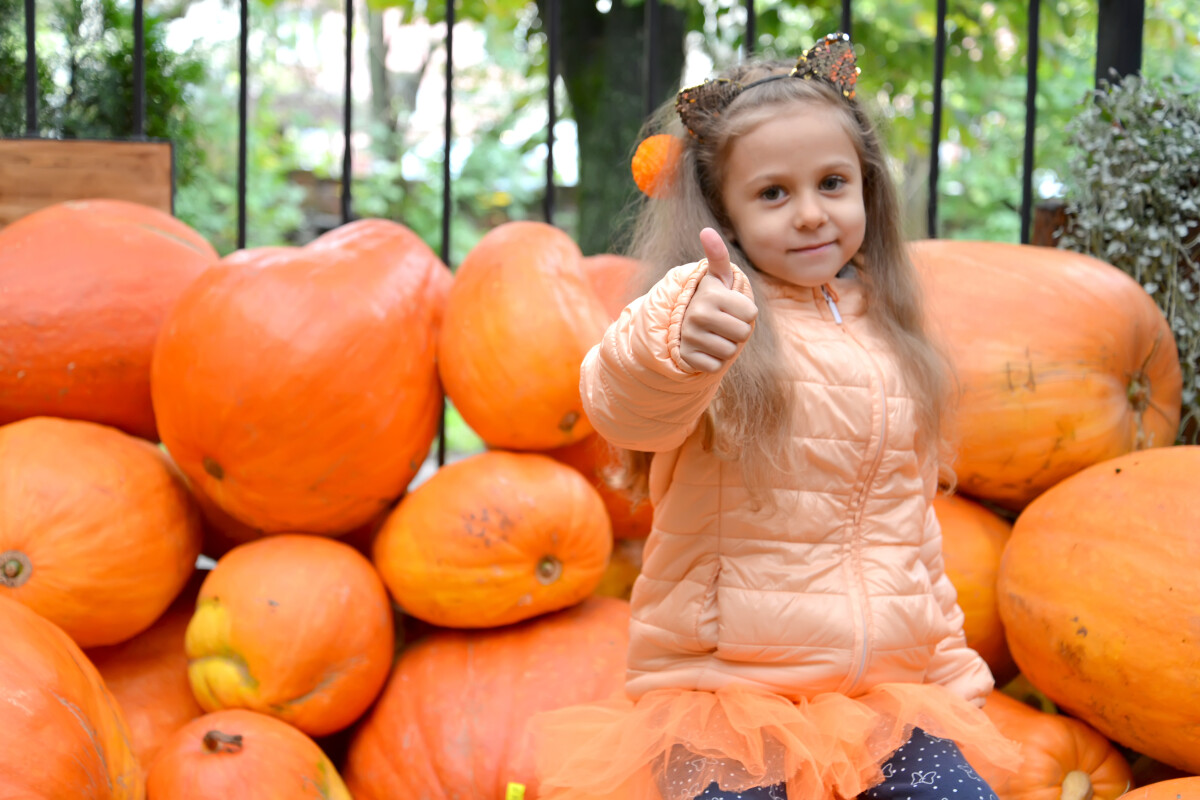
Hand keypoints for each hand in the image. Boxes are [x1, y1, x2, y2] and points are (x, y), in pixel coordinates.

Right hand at [678, 228, 757, 373]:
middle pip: (743, 334)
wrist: (682, 325)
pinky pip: (716, 366)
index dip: (745, 313)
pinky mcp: (688, 358)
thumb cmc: (710, 300)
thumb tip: (706, 230)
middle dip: (738, 331)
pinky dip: (714, 360)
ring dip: (726, 346)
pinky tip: (705, 349)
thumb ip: (718, 255)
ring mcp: (691, 337)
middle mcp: (697, 315)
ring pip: (730, 351)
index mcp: (710, 295)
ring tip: (714, 335)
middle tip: (723, 323)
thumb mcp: (717, 278)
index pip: (751, 314)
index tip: (729, 308)